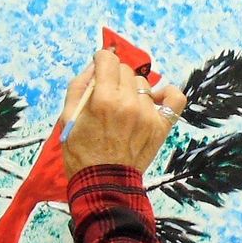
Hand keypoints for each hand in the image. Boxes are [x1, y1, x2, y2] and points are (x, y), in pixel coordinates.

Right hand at [59, 47, 187, 176]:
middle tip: (107, 97)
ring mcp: (148, 114)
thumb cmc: (81, 152)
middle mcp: (128, 103)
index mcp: (103, 99)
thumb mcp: (67, 117)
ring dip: (133, 90)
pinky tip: (155, 99)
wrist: (103, 183)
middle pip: (125, 71)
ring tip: (124, 109)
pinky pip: (175, 97)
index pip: (108, 59)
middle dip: (114, 78)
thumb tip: (94, 65)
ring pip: (143, 83)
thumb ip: (79, 85)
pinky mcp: (161, 126)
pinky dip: (167, 94)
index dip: (100, 61)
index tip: (99, 69)